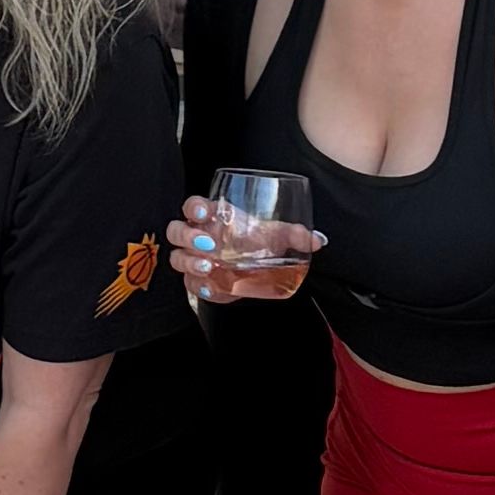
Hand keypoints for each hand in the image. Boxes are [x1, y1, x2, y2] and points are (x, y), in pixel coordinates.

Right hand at [168, 195, 322, 306]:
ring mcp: (193, 259)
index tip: (204, 212)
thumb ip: (294, 234)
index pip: (192, 206)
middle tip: (208, 244)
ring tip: (208, 267)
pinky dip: (199, 286)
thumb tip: (317, 240)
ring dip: (189, 262)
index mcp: (211, 217)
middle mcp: (196, 235)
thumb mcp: (276, 235)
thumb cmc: (256, 241)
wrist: (251, 267)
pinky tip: (211, 288)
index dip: (194, 207)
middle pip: (176, 231)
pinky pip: (189, 283)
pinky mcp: (196, 281)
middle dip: (187, 236)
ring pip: (176, 257)